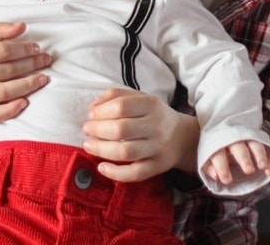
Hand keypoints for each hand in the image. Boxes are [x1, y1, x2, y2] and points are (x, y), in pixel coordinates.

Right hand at [0, 22, 50, 121]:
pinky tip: (25, 102)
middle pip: (6, 70)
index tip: (36, 47)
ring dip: (27, 86)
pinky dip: (10, 111)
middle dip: (30, 64)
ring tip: (43, 78)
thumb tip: (22, 26)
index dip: (23, 49)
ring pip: (4, 92)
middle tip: (46, 60)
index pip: (3, 51)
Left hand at [82, 87, 199, 182]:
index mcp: (151, 105)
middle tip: (86, 130)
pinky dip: (115, 173)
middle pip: (121, 129)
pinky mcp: (156, 167)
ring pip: (126, 152)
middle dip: (98, 130)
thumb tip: (92, 108)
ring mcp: (157, 148)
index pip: (122, 106)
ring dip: (101, 150)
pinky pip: (135, 174)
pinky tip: (101, 167)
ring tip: (88, 145)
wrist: (182, 137)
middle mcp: (156, 126)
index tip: (91, 115)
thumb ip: (115, 96)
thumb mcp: (139, 97)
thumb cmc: (152, 115)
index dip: (101, 111)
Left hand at [205, 140, 269, 184]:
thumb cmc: (215, 148)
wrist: (224, 127)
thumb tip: (215, 176)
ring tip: (263, 167)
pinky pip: (266, 148)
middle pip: (239, 147)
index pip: (219, 154)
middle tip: (248, 171)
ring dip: (260, 156)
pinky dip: (269, 158)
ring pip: (255, 145)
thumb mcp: (208, 157)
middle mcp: (233, 139)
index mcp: (218, 143)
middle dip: (244, 158)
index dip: (222, 167)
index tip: (226, 180)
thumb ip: (209, 168)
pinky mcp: (258, 140)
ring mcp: (247, 138)